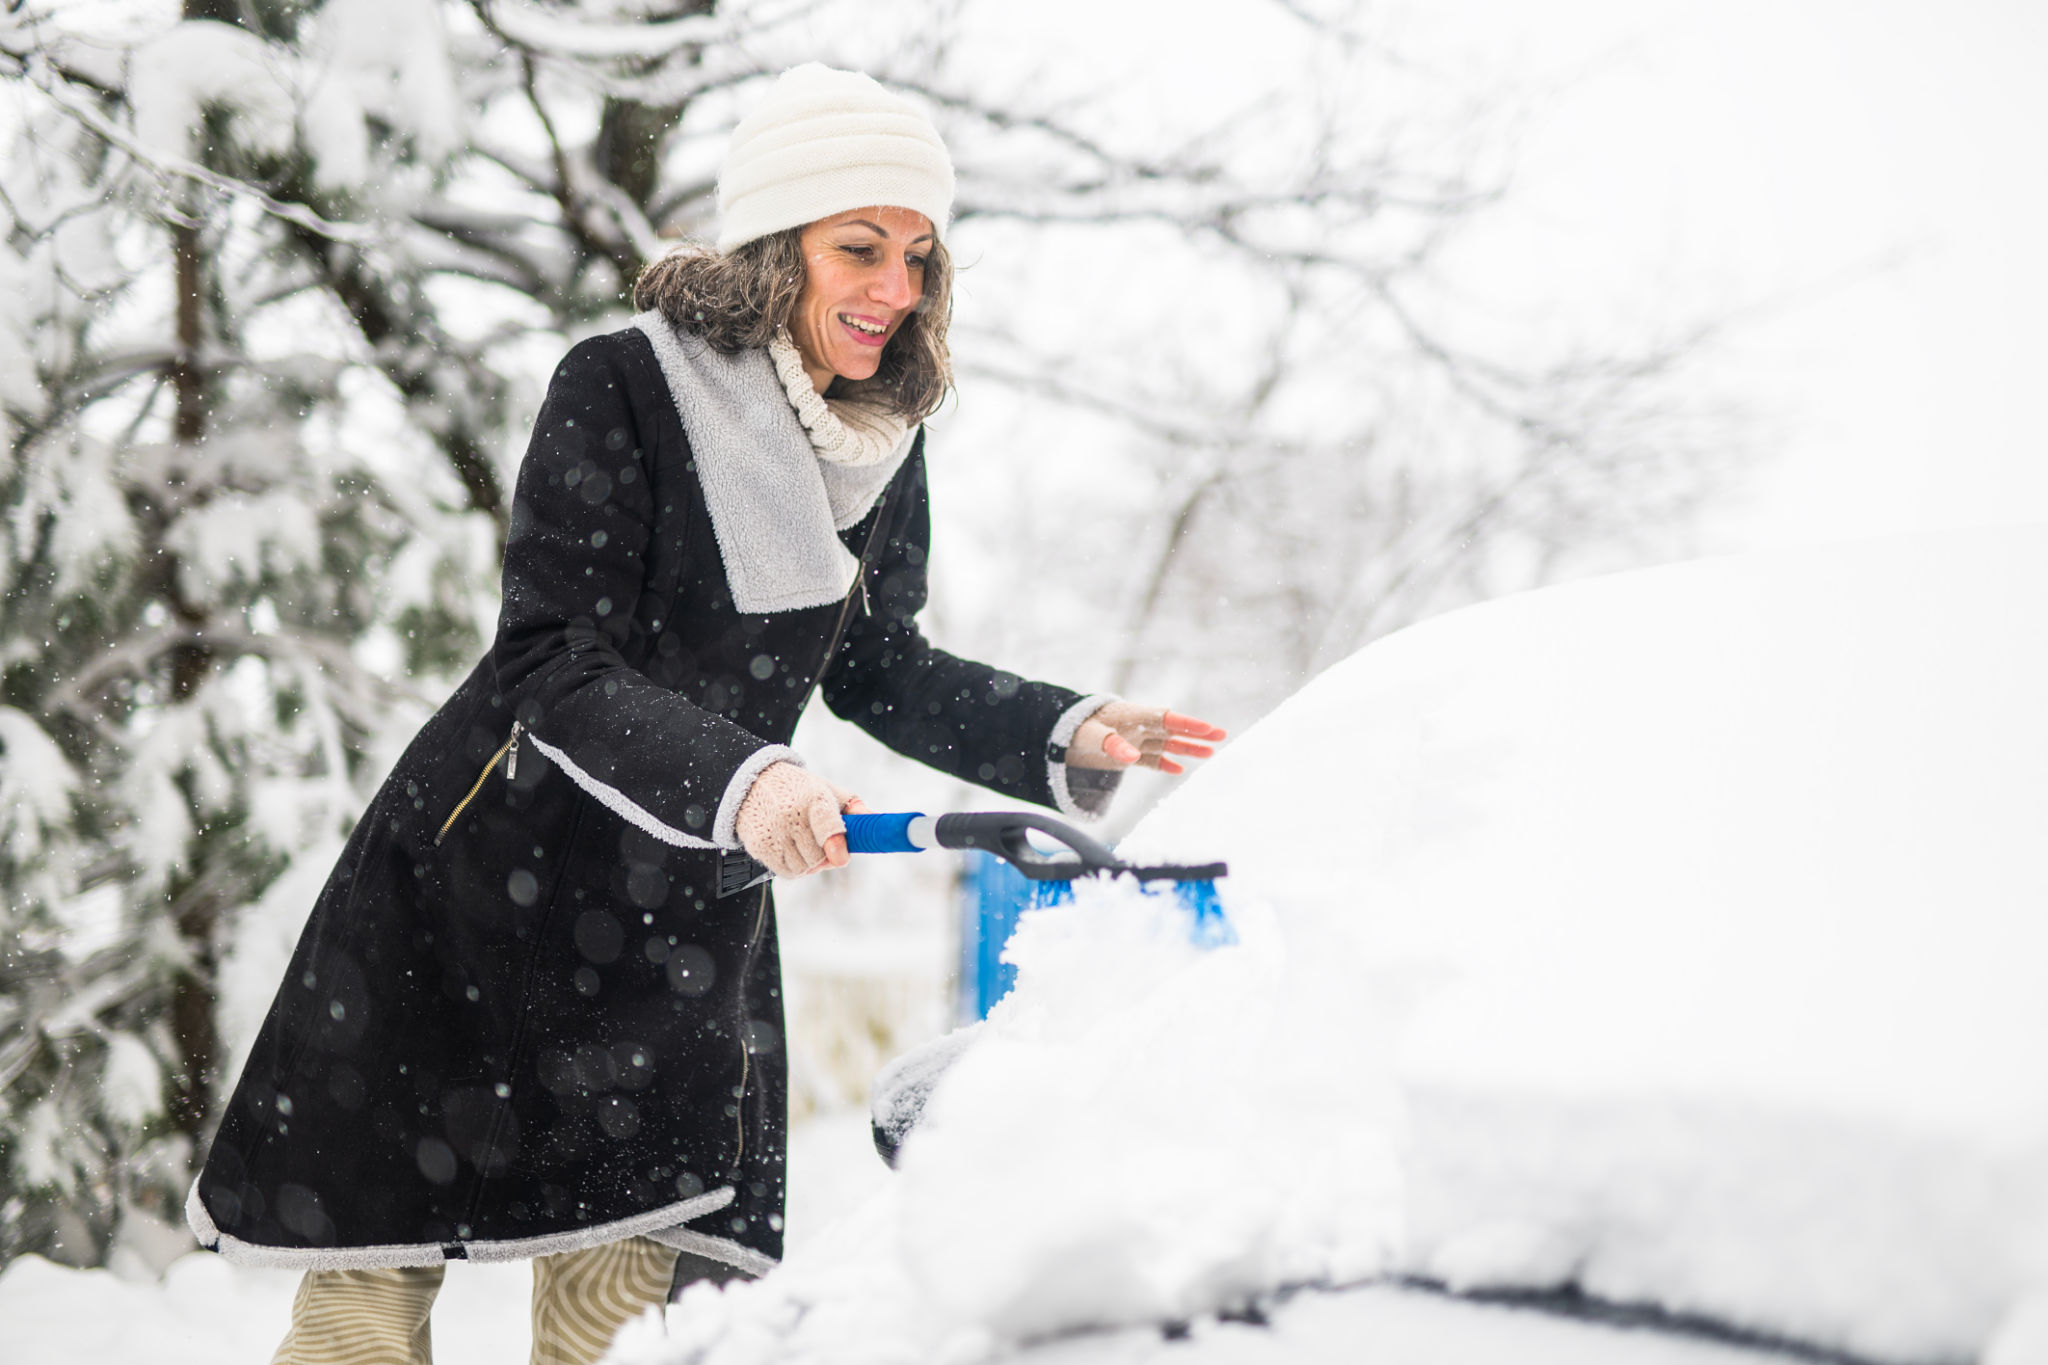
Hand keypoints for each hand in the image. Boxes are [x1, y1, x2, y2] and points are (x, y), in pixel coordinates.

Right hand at [734, 761, 871, 876]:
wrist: (754, 782)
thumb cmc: (799, 789)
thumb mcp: (827, 790)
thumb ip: (854, 807)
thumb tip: (876, 821)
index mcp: (814, 798)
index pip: (827, 826)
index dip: (835, 845)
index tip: (841, 858)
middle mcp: (791, 815)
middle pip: (818, 857)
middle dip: (825, 856)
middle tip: (823, 845)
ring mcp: (773, 832)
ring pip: (802, 868)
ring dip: (808, 864)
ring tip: (803, 844)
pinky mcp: (759, 846)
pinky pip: (785, 872)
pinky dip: (793, 868)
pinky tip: (790, 850)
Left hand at [1067, 703, 1225, 774]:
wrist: (1060, 737)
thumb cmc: (1075, 731)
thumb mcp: (1091, 737)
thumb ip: (1111, 745)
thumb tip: (1132, 756)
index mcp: (1133, 716)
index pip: (1167, 718)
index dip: (1188, 724)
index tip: (1209, 728)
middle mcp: (1138, 726)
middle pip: (1173, 730)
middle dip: (1197, 733)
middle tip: (1221, 736)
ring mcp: (1134, 740)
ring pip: (1166, 745)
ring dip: (1187, 749)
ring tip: (1209, 754)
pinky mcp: (1127, 754)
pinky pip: (1151, 759)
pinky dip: (1165, 764)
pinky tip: (1179, 770)